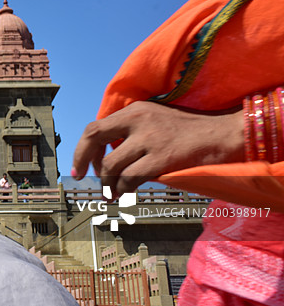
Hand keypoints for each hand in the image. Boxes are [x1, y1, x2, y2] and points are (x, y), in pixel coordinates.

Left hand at [72, 101, 243, 197]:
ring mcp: (149, 139)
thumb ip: (131, 132)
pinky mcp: (161, 158)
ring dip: (105, 183)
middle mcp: (138, 120)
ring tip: (109, 194)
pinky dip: (122, 189)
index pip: (95, 127)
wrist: (224, 135)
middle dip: (82, 160)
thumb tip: (106, 155)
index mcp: (134, 110)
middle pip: (94, 138)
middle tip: (83, 178)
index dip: (83, 148)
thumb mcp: (156, 120)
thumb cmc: (190, 132)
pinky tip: (123, 195)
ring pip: (110, 164)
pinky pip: (130, 178)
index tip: (80, 166)